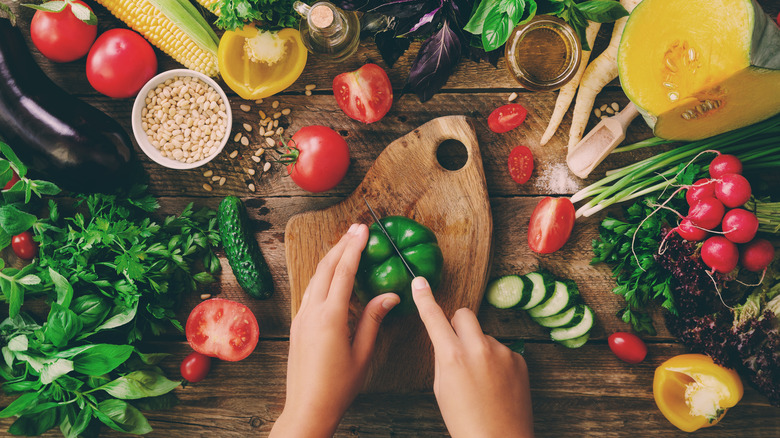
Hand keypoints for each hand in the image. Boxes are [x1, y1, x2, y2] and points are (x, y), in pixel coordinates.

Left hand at [270, 224, 399, 437]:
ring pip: (315, 278)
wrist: (307, 407)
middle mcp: (311, 312)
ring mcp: (301, 317)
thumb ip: (373, 319)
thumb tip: (389, 295)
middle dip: (342, 245)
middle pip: (326, 268)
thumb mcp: (362, 353)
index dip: (354, 248)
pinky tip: (331, 274)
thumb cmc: (338, 387)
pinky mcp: (297, 324)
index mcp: (330, 317)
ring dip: (331, 258)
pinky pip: (310, 291)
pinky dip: (323, 276)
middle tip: (356, 228)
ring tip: (346, 244)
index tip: (363, 230)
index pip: (343, 273)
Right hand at [412, 276, 533, 437]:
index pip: (434, 318)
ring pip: (484, 335)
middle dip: (458, 325)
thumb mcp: (441, 389)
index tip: (420, 282)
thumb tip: (447, 342)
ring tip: (481, 380)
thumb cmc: (465, 421)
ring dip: (479, 348)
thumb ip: (443, 358)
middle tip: (457, 347)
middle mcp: (478, 348)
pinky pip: (502, 350)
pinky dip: (496, 361)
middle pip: (464, 314)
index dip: (424, 298)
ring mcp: (502, 352)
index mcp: (452, 356)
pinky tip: (496, 384)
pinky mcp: (519, 359)